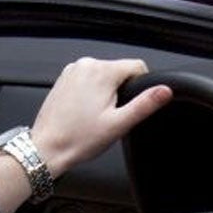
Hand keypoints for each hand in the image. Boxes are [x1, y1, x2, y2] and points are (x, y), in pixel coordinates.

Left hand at [29, 56, 171, 174]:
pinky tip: (83, 113)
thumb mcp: (119, 124)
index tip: (128, 106)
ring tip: (93, 116)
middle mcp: (86, 64)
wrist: (47, 148)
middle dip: (120, 91)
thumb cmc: (79, 139)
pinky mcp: (64, 78)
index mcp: (102, 71)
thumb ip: (144, 104)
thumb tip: (165, 90)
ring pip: (103, 76)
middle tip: (108, 116)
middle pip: (119, 71)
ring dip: (105, 93)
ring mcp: (72, 70)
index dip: (140, 87)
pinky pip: (87, 80)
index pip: (137, 66)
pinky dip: (90, 93)